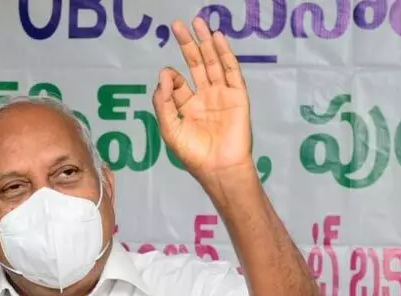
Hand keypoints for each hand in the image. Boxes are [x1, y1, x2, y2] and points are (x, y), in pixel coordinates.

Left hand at [153, 17, 253, 182]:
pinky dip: (224, 53)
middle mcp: (205, 98)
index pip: (178, 83)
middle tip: (178, 25)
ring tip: (198, 22)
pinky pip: (231, 71)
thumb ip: (163, 103)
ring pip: (213, 63)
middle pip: (195, 65)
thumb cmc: (194, 154)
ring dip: (205, 43)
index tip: (168, 77)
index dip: (171, 76)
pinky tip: (216, 38)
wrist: (219, 168)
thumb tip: (164, 75)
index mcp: (187, 107)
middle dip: (187, 45)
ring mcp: (222, 95)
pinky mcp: (237, 96)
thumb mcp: (170, 129)